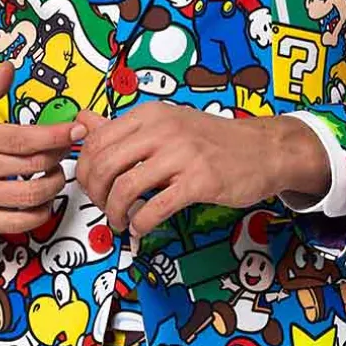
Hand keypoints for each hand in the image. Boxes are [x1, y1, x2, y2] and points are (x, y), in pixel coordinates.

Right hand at [0, 59, 79, 233]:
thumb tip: (10, 69)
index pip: (24, 137)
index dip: (56, 135)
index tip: (76, 129)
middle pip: (33, 165)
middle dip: (59, 157)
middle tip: (68, 149)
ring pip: (28, 196)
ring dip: (53, 186)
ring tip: (56, 175)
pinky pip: (13, 223)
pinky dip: (37, 215)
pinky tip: (42, 203)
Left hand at [71, 101, 331, 237]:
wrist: (263, 149)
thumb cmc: (212, 140)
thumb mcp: (166, 124)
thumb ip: (123, 128)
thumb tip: (81, 122)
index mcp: (150, 115)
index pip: (97, 141)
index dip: (87, 170)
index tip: (92, 187)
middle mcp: (163, 130)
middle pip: (106, 165)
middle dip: (96, 194)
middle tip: (102, 208)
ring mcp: (182, 155)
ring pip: (126, 188)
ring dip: (115, 213)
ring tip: (120, 222)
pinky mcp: (200, 181)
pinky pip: (155, 208)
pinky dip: (140, 225)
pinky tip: (141, 230)